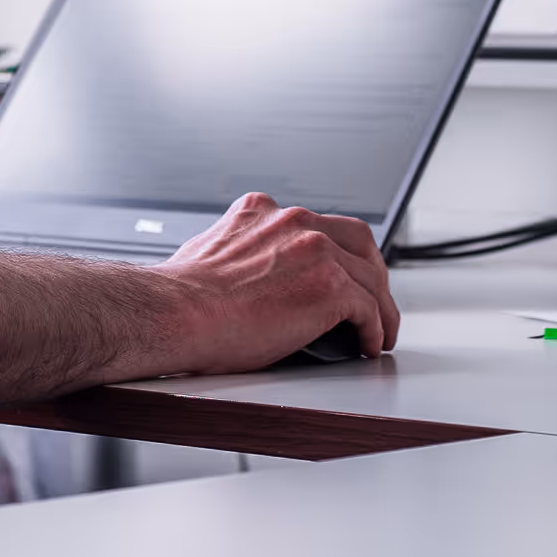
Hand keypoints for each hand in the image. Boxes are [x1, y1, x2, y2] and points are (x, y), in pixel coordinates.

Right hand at [148, 193, 399, 374]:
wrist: (175, 314)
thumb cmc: (180, 299)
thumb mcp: (207, 252)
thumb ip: (236, 253)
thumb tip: (238, 279)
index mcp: (262, 212)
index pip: (316, 223)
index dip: (336, 251)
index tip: (340, 272)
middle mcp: (293, 222)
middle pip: (357, 239)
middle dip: (370, 271)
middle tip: (373, 299)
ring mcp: (316, 250)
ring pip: (370, 275)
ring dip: (380, 306)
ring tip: (381, 331)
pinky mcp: (329, 285)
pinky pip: (369, 308)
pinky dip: (376, 328)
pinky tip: (370, 344)